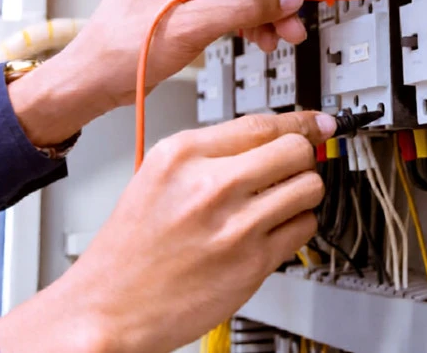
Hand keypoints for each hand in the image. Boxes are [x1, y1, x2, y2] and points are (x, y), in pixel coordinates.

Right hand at [0, 111, 334, 352]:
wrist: (110, 305)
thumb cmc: (131, 247)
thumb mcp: (157, 176)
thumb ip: (211, 153)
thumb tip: (269, 137)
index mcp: (181, 155)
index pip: (261, 123)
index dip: (297, 122)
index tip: (316, 122)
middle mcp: (210, 185)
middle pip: (295, 149)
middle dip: (303, 156)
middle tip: (295, 166)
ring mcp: (235, 225)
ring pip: (308, 187)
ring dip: (304, 192)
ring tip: (283, 200)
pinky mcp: (253, 263)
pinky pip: (304, 228)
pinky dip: (297, 227)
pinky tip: (273, 230)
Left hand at [9, 0, 325, 144]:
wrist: (92, 82)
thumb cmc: (121, 50)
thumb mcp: (191, 24)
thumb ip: (244, 4)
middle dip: (275, 0)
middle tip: (300, 19)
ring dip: (264, 16)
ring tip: (284, 36)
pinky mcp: (184, 8)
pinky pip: (227, 10)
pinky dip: (248, 25)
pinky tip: (263, 38)